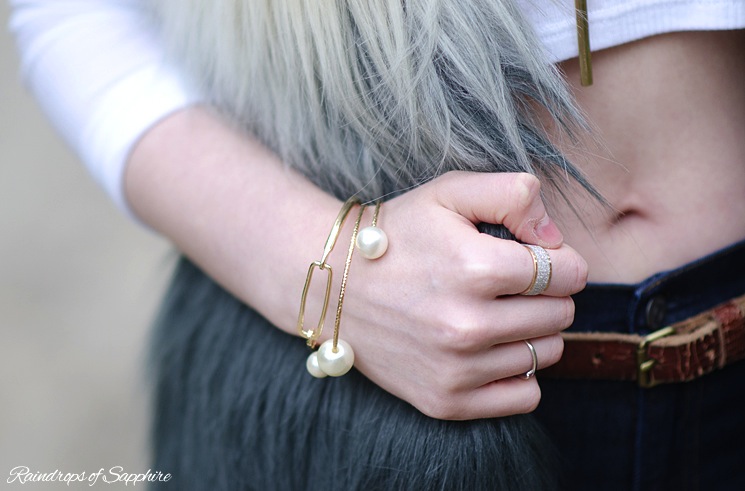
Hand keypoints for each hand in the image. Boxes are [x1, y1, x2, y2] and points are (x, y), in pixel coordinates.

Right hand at [335, 171, 586, 419]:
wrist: (335, 287)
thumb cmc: (398, 235)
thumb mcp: (449, 192)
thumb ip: (513, 195)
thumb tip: (556, 237)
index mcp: (475, 268)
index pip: (568, 272)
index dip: (560, 260)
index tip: (535, 257)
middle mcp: (468, 325)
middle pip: (560, 314)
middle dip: (547, 294)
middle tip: (511, 284)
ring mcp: (456, 369)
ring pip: (546, 354)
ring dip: (532, 332)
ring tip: (494, 312)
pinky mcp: (446, 401)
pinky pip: (524, 397)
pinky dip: (518, 374)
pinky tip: (491, 349)